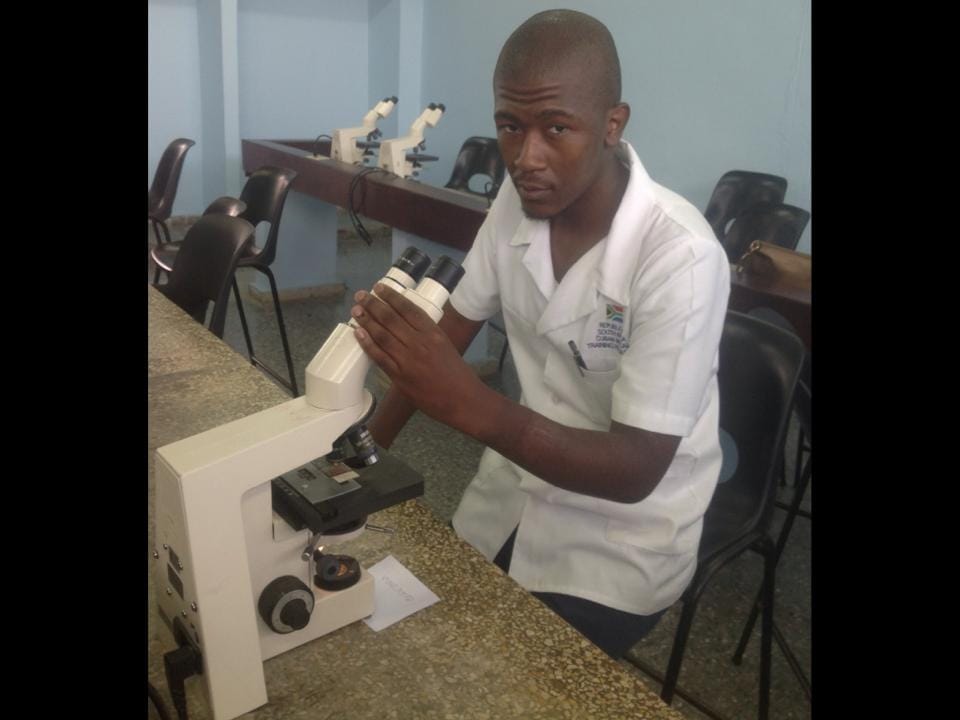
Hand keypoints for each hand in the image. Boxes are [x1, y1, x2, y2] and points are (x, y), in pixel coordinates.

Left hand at [351, 283, 483, 428]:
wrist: (462, 400)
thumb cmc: (456, 373)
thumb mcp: (445, 345)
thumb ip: (426, 334)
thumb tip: (405, 324)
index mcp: (433, 333)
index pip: (408, 309)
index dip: (391, 297)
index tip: (379, 288)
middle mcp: (420, 343)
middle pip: (391, 319)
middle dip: (374, 305)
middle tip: (361, 296)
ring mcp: (408, 360)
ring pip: (382, 335)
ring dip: (367, 321)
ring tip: (357, 311)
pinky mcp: (400, 377)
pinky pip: (380, 357)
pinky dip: (368, 344)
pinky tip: (359, 334)